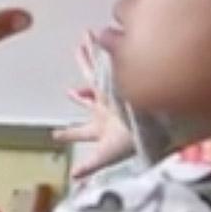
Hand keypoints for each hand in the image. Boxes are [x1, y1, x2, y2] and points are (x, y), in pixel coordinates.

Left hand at [53, 31, 134, 178]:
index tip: (54, 135)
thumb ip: (92, 165)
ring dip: (87, 59)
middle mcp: (107, 108)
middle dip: (78, 93)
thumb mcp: (108, 155)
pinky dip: (100, 49)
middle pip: (87, 97)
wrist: (156, 120)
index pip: (81, 132)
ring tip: (82, 41)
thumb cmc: (135, 139)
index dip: (68, 135)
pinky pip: (105, 59)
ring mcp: (113, 90)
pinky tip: (94, 35)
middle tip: (69, 90)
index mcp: (101, 127)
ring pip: (95, 73)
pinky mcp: (118, 75)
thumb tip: (74, 176)